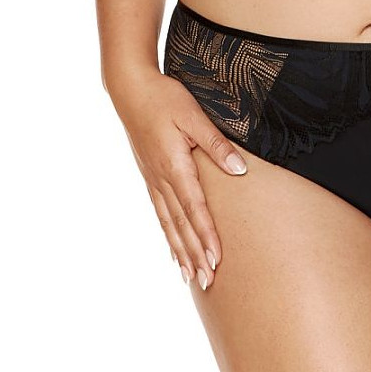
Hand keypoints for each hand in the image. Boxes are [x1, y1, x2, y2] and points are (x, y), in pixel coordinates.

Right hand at [107, 66, 248, 291]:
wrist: (130, 90)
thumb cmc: (165, 99)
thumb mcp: (194, 115)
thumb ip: (216, 144)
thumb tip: (239, 170)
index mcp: (175, 166)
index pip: (195, 209)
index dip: (206, 236)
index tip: (217, 260)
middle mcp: (162, 179)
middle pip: (181, 224)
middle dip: (195, 254)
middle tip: (207, 281)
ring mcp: (153, 179)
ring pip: (169, 224)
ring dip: (181, 251)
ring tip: (191, 276)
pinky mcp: (149, 176)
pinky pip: (160, 213)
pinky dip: (168, 235)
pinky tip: (173, 249)